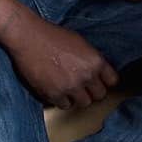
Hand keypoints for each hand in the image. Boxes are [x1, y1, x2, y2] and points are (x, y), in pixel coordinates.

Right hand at [4, 9, 118, 109]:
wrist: (28, 37)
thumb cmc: (52, 36)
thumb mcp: (80, 43)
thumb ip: (91, 59)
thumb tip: (98, 72)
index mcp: (95, 61)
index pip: (112, 81)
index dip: (105, 81)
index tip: (99, 81)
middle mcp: (86, 75)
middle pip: (99, 95)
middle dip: (92, 91)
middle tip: (82, 85)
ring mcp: (71, 87)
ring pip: (84, 103)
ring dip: (77, 97)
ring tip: (69, 87)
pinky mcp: (54, 94)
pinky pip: (65, 106)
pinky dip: (62, 100)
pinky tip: (57, 89)